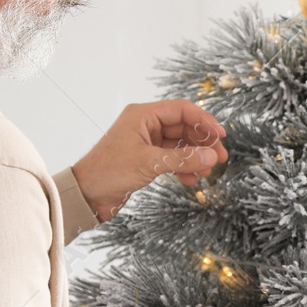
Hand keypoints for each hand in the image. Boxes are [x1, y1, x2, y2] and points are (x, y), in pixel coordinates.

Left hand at [71, 100, 228, 221]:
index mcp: (143, 115)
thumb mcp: (148, 163)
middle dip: (203, 142)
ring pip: (180, 144)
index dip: (204, 121)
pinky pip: (172, 159)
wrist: (85, 196)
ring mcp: (146, 143)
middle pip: (184, 127)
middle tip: (221, 157)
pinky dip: (184, 167)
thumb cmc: (108, 172)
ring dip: (196, 157)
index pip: (182, 110)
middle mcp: (146, 125)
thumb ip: (182, 159)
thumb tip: (212, 157)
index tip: (221, 136)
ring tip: (209, 171)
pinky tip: (192, 180)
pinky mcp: (146, 160)